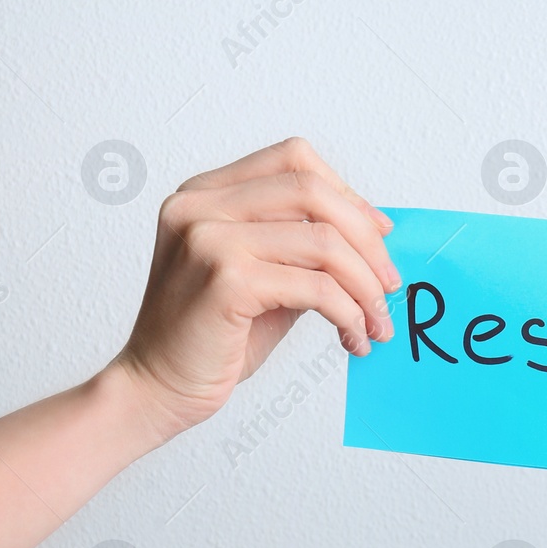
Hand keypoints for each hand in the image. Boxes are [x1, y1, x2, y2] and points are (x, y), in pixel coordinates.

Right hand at [108, 138, 400, 442]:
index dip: (348, 194)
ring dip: (365, 287)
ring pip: (324, 242)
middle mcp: (200, 205)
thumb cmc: (213, 336)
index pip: (294, 159)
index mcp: (205, 193)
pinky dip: (349, 314)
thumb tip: (373, 230)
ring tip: (376, 322)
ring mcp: (208, 238)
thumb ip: (301, 243)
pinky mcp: (225, 280)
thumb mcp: (263, 273)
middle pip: (314, 192)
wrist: (157, 389)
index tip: (380, 235)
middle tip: (389, 286)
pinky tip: (353, 337)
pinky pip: (317, 287)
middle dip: (367, 242)